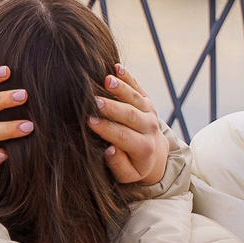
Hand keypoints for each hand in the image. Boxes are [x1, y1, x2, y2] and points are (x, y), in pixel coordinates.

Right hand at [90, 63, 171, 185]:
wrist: (154, 153)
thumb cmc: (133, 165)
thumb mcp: (127, 174)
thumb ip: (118, 165)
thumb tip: (110, 150)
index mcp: (144, 148)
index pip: (123, 136)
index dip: (106, 128)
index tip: (88, 121)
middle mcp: (150, 128)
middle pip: (130, 115)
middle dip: (112, 107)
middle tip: (94, 101)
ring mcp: (150, 113)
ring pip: (136, 99)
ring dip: (121, 88)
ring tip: (106, 80)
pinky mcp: (147, 102)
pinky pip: (138, 88)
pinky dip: (128, 77)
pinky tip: (116, 67)